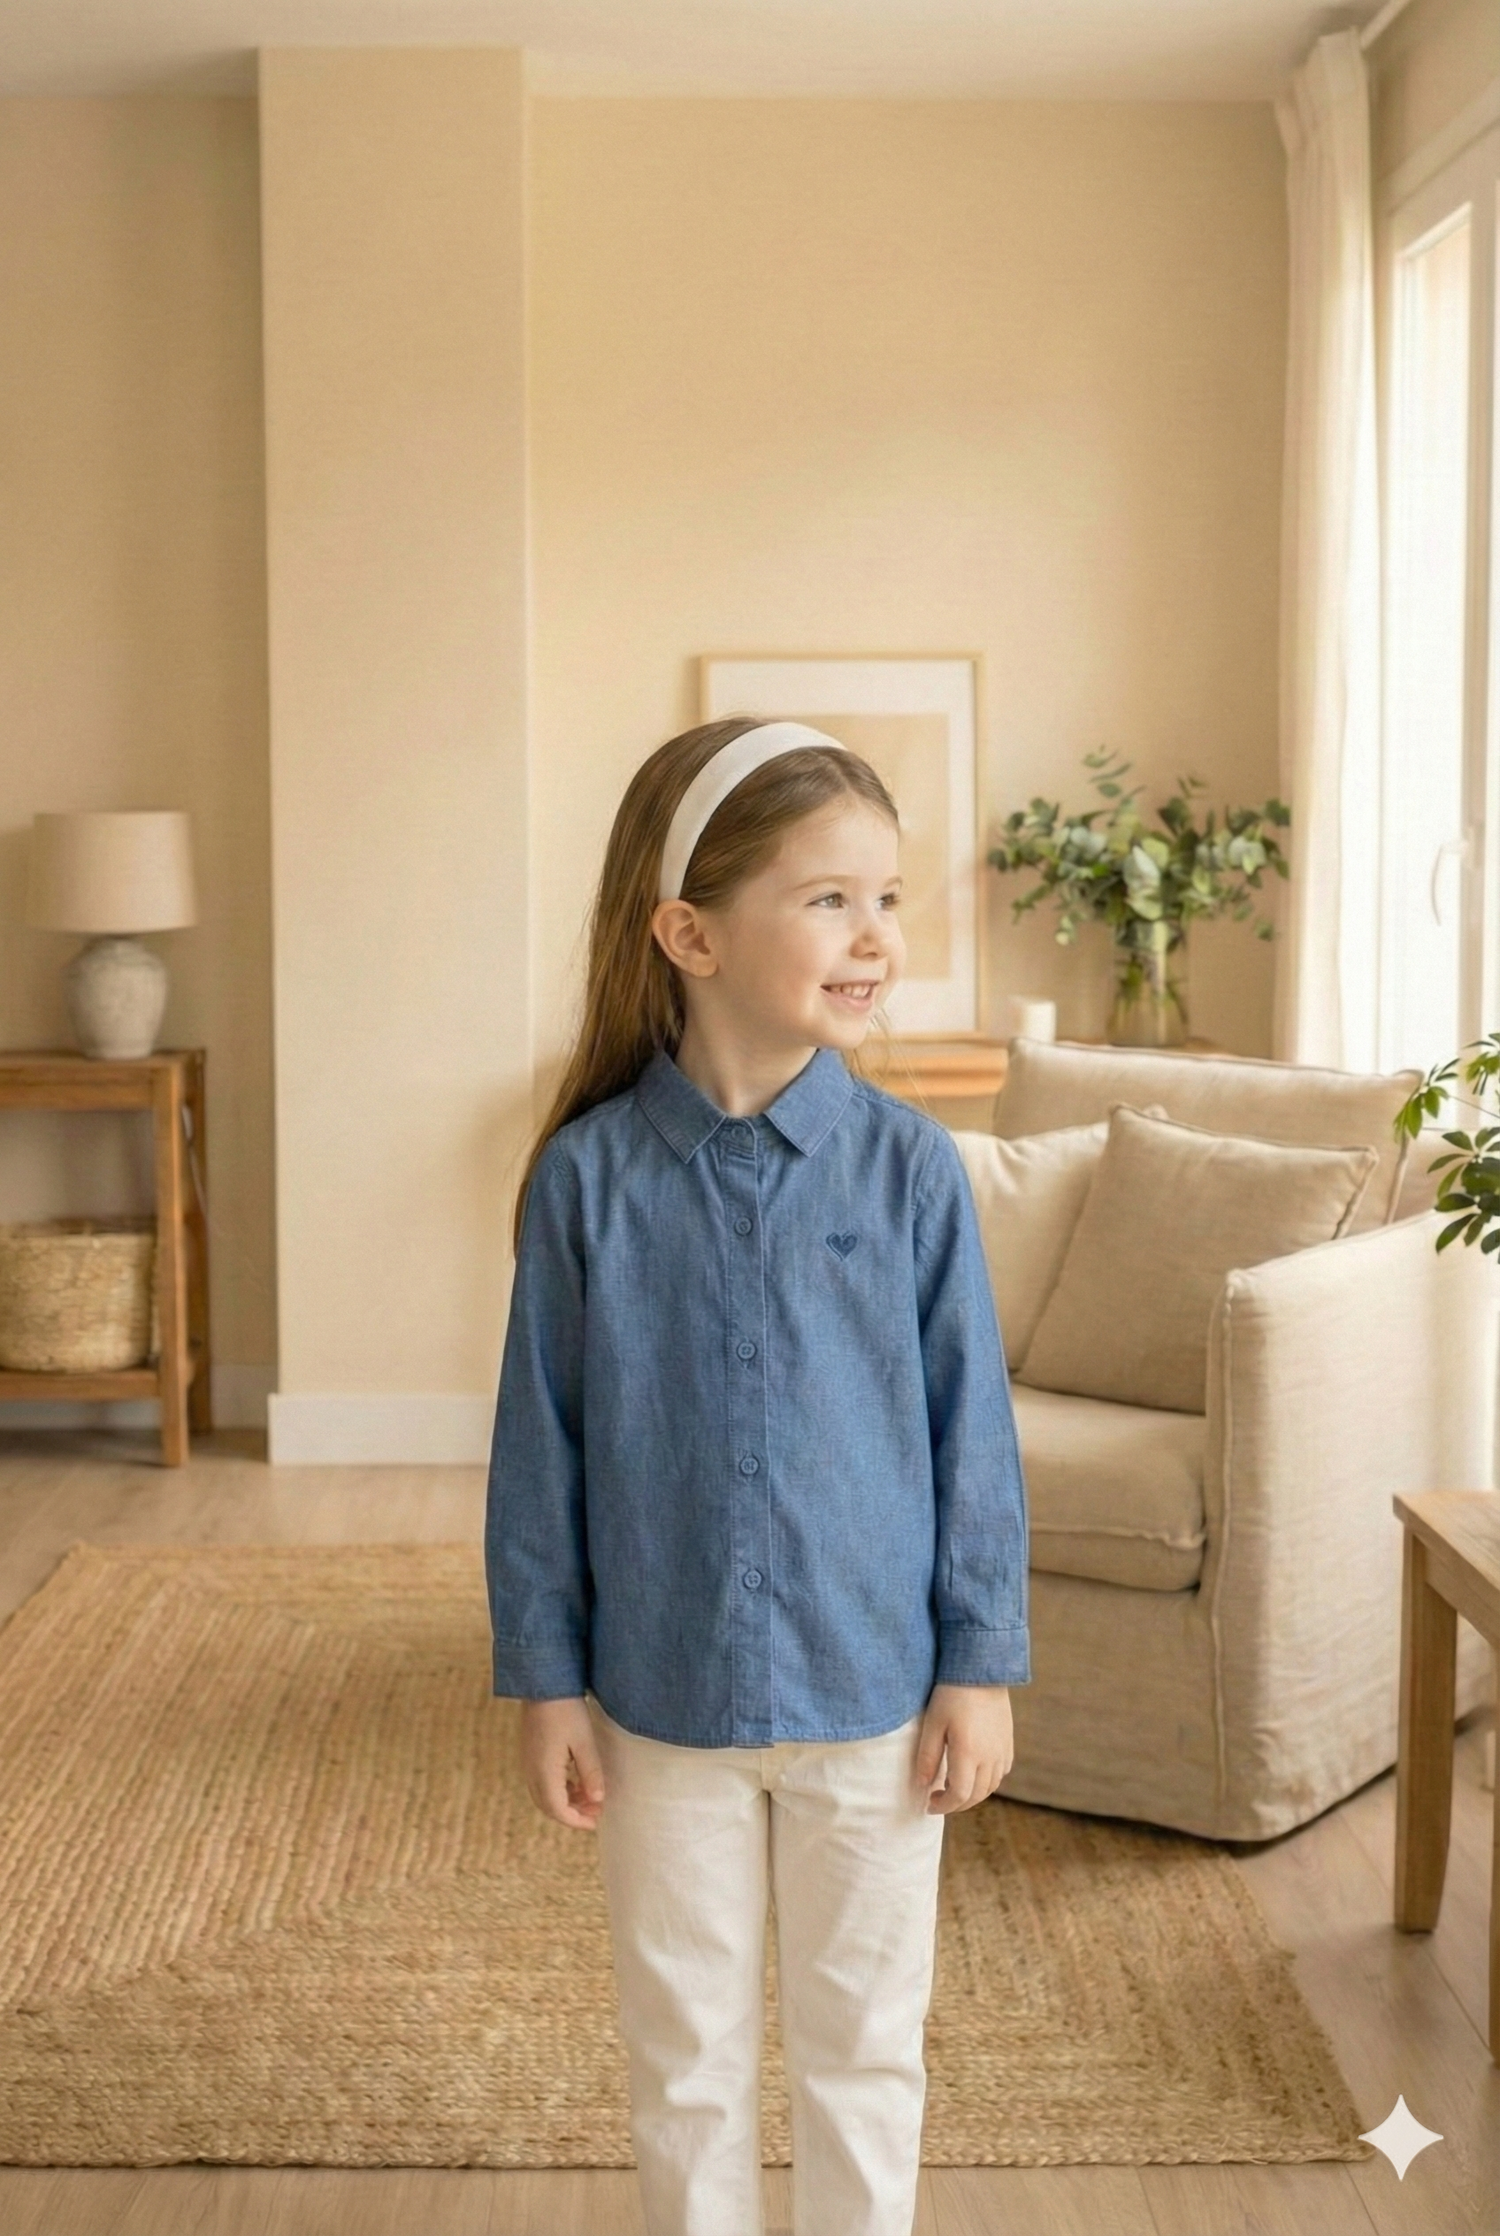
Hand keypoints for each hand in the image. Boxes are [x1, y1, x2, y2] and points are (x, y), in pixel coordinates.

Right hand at [519, 1696, 605, 1829]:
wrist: (543, 1683)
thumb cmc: (566, 1710)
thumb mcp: (584, 1741)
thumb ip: (591, 1772)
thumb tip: (597, 1800)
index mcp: (544, 1771)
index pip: (558, 1810)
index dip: (577, 1820)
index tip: (597, 1821)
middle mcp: (531, 1771)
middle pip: (548, 1806)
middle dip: (572, 1814)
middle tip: (596, 1811)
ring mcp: (528, 1762)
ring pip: (544, 1795)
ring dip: (565, 1802)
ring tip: (590, 1796)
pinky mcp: (530, 1753)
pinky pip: (541, 1782)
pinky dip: (559, 1789)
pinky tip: (576, 1781)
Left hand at [913, 1683, 1013, 1813]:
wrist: (981, 1669)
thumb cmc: (951, 1694)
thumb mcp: (933, 1723)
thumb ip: (928, 1757)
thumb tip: (923, 1785)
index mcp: (968, 1754)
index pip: (959, 1795)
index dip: (944, 1806)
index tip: (929, 1805)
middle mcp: (989, 1757)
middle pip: (976, 1796)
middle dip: (956, 1804)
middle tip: (938, 1799)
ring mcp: (1002, 1751)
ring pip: (990, 1787)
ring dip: (972, 1795)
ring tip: (953, 1786)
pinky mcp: (1008, 1743)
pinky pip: (1000, 1773)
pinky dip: (987, 1782)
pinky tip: (973, 1772)